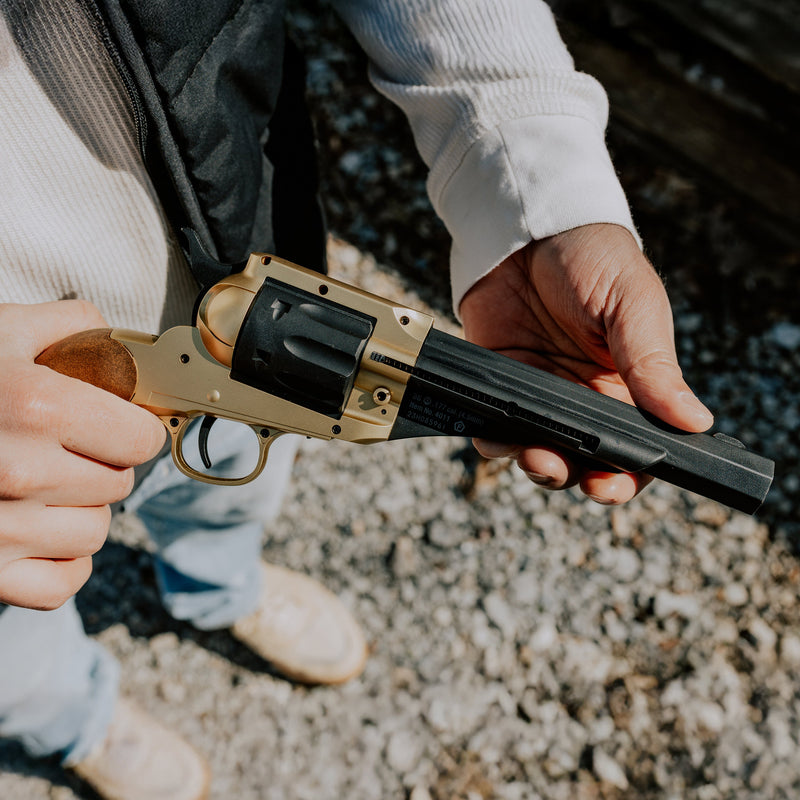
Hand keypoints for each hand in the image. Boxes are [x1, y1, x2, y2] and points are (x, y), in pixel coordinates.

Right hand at [0, 301, 165, 608]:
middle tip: (64, 446)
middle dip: (103, 463)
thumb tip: (126, 345)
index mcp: (36, 406)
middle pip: (119, 483)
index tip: (120, 423)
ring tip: (43, 484)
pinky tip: (39, 529)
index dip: (135, 428)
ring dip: (81, 509)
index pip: (140, 439)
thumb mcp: (1, 330)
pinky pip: (62, 584)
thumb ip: (72, 324)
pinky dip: (62, 561)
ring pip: (95, 532)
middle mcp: (20, 472)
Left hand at [459, 223, 713, 504]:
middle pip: (585, 462)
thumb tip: (694, 422)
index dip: (628, 475)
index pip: (636, 448)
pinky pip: (495, 428)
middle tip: (574, 476)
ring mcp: (540, 395)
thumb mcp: (633, 305)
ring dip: (538, 466)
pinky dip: (495, 440)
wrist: (529, 228)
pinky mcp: (501, 385)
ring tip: (535, 457)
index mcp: (628, 386)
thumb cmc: (593, 258)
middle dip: (580, 479)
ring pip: (539, 453)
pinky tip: (497, 436)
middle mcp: (585, 399)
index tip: (614, 484)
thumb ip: (653, 365)